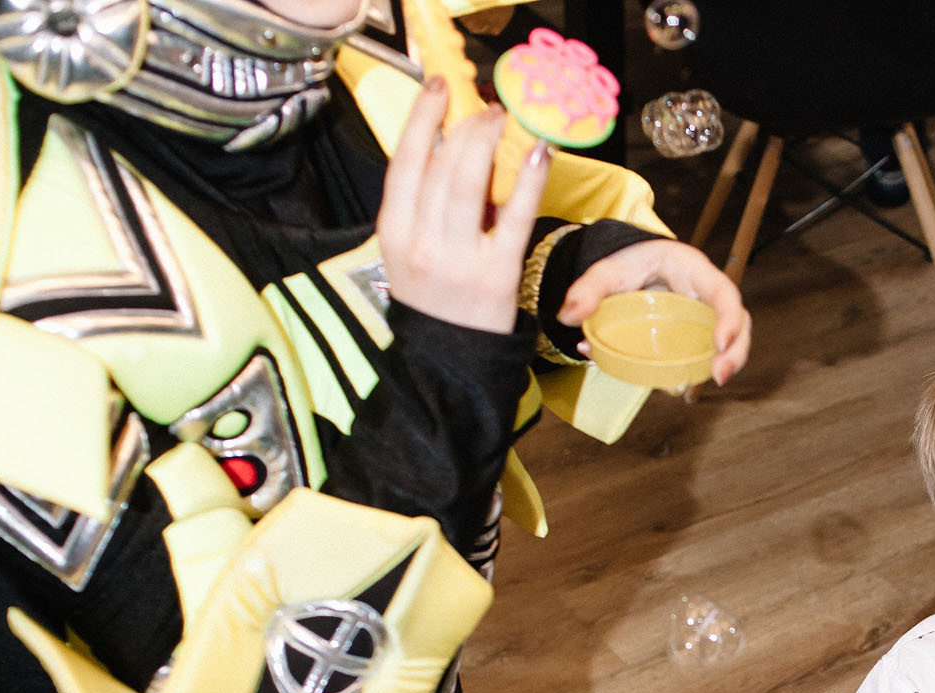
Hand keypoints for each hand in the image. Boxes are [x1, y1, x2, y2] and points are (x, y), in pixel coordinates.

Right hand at [379, 78, 552, 334]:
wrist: (449, 362)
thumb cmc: (435, 300)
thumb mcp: (412, 253)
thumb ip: (426, 208)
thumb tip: (459, 154)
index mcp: (394, 233)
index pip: (404, 162)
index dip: (421, 118)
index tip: (438, 87)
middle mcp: (421, 244)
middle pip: (441, 167)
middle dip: (465, 127)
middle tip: (486, 109)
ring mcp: (458, 261)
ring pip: (469, 183)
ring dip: (489, 142)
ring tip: (503, 119)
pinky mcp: (496, 276)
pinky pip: (515, 218)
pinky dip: (529, 182)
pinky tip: (539, 154)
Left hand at [558, 238, 752, 384]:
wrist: (632, 264)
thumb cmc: (628, 261)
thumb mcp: (608, 269)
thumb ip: (588, 289)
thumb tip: (568, 317)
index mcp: (693, 270)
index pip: (723, 292)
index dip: (729, 318)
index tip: (720, 343)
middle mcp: (706, 292)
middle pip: (740, 320)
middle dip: (737, 349)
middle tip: (720, 375)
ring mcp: (705, 314)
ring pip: (732, 338)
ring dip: (728, 362)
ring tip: (714, 381)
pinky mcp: (697, 332)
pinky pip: (709, 349)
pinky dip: (704, 366)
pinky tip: (688, 384)